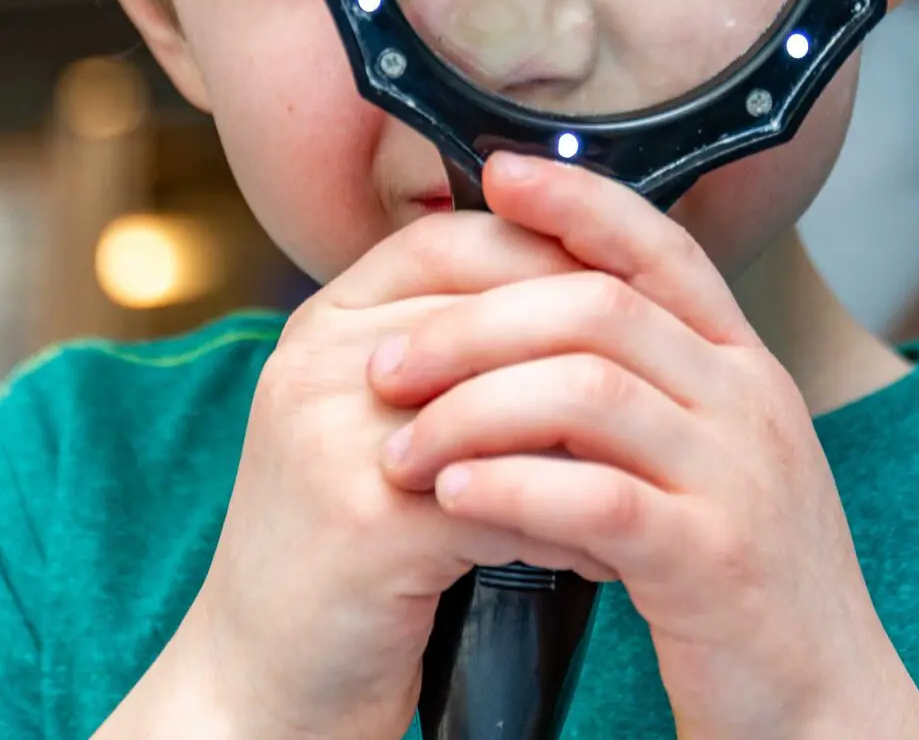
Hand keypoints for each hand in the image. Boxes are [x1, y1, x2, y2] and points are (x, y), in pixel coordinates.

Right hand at [116, 210, 616, 739]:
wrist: (261, 680)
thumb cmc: (340, 553)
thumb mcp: (372, 429)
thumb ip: (444, 360)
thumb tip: (584, 303)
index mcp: (325, 326)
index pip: (452, 239)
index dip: (549, 253)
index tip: (629, 301)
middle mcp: (318, 363)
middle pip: (489, 309)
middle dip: (587, 355)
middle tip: (657, 396)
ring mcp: (333, 437)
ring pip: (509, 403)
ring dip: (589, 447)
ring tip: (641, 480)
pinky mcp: (363, 523)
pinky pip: (504, 499)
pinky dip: (565, 527)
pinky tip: (600, 554)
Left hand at [370, 154, 918, 739]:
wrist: (825, 710)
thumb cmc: (736, 583)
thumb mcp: (706, 462)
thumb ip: (641, 390)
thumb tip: (528, 327)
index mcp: (743, 368)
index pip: (659, 247)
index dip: (578, 200)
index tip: (494, 176)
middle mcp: (751, 403)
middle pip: (600, 308)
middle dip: (475, 325)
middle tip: (388, 366)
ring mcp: (740, 479)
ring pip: (588, 392)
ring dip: (472, 410)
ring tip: (400, 447)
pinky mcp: (714, 562)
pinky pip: (597, 498)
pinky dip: (511, 489)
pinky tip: (452, 498)